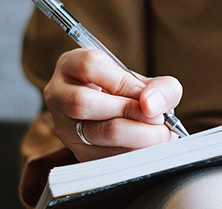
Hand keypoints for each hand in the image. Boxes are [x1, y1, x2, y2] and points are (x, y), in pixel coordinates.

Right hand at [44, 49, 182, 161]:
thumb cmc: (134, 96)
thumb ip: (162, 88)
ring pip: (95, 132)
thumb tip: (150, 105)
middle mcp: (59, 95)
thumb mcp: (151, 84)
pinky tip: (148, 148)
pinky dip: (133, 153)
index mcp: (72, 65)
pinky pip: (105, 156)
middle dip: (129, 111)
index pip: (89, 65)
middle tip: (158, 119)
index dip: (122, 81)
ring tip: (160, 134)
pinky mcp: (77, 153)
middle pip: (83, 102)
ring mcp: (65, 127)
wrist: (127, 121)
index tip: (145, 94)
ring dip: (137, 135)